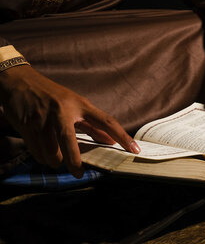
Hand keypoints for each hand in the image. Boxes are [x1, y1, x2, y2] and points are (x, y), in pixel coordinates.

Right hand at [0, 65, 139, 177]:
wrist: (20, 80)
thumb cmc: (53, 95)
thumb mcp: (75, 104)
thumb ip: (92, 124)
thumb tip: (111, 140)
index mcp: (80, 105)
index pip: (107, 121)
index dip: (122, 136)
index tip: (135, 149)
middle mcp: (63, 111)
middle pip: (70, 141)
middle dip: (74, 161)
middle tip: (79, 173)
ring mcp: (43, 118)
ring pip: (51, 151)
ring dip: (54, 161)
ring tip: (56, 160)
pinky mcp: (27, 125)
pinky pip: (36, 151)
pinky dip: (42, 157)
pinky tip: (44, 153)